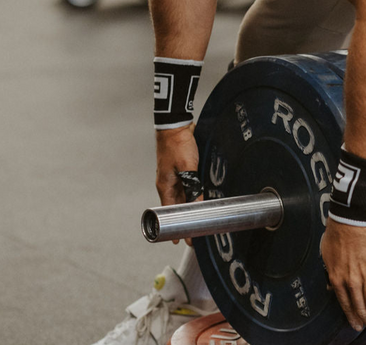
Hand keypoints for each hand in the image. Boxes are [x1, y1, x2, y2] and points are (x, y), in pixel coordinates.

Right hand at [155, 123, 199, 242]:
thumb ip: (193, 186)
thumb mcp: (187, 167)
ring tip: (200, 217)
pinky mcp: (181, 169)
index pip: (169, 213)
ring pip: (182, 196)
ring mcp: (174, 176)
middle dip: (185, 219)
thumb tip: (200, 203)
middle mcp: (167, 183)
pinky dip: (193, 193)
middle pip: (176, 206)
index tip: (183, 240)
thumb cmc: (177, 144)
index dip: (176, 227)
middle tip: (196, 231)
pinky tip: (201, 196)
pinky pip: (187, 185)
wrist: (176, 125)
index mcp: (164, 186)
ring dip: (190, 206)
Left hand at [321, 217, 365, 336]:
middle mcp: (351, 281)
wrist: (352, 218)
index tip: (356, 325)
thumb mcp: (326, 253)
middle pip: (360, 307)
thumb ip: (330, 271)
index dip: (352, 316)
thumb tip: (330, 285)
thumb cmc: (338, 230)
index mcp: (337, 277)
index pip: (345, 303)